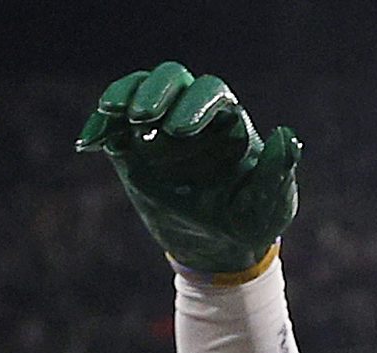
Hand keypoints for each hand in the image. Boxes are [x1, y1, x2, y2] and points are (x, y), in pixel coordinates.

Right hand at [76, 63, 300, 278]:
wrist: (216, 248)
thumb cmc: (249, 221)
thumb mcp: (268, 205)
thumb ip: (277, 171)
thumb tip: (287, 135)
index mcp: (228, 121)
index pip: (211, 93)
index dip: (195, 103)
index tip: (179, 130)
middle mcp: (193, 115)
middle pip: (173, 80)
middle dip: (156, 91)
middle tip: (143, 116)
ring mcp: (160, 129)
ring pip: (140, 91)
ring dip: (124, 96)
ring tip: (111, 113)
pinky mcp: (132, 149)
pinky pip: (113, 126)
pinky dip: (99, 127)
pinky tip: (89, 143)